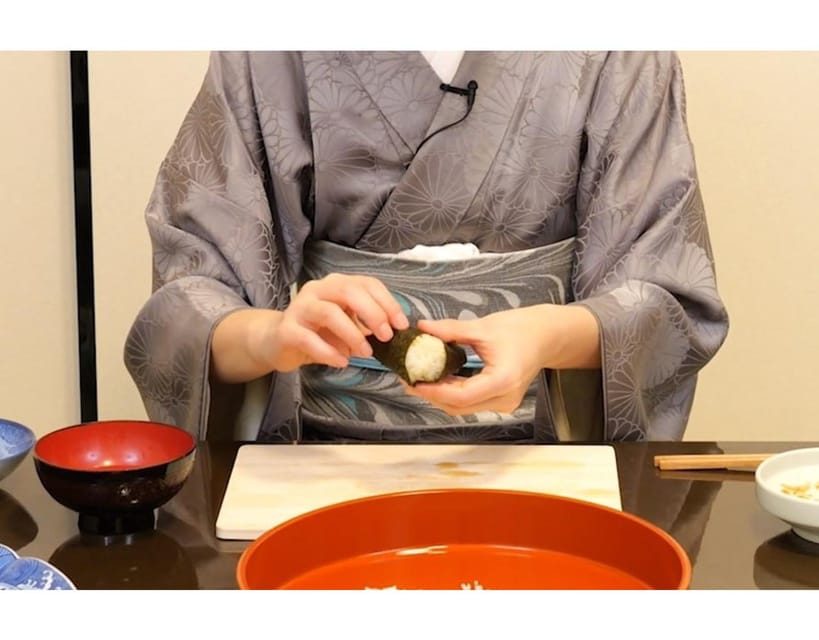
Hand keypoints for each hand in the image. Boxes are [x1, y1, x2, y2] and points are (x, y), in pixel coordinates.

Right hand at [269, 273, 409, 370]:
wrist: (276, 342)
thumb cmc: (317, 332)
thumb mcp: (347, 324)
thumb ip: (366, 324)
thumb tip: (394, 333)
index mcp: (336, 284)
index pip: (367, 283)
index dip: (388, 302)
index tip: (402, 325)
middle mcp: (317, 290)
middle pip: (349, 292)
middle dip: (373, 313)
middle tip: (386, 337)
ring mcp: (300, 308)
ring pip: (329, 313)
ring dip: (353, 334)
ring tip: (365, 353)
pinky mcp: (286, 330)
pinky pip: (309, 339)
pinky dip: (328, 352)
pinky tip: (342, 362)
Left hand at [404, 304, 599, 414]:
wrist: (546, 336)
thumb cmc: (521, 329)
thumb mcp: (483, 327)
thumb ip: (451, 330)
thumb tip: (422, 328)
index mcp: (502, 381)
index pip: (460, 396)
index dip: (433, 391)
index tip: (413, 381)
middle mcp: (504, 398)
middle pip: (459, 406)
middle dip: (431, 395)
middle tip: (408, 380)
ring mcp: (504, 403)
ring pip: (463, 408)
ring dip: (440, 396)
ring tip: (419, 379)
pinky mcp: (501, 401)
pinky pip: (471, 402)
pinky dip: (453, 393)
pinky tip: (438, 379)